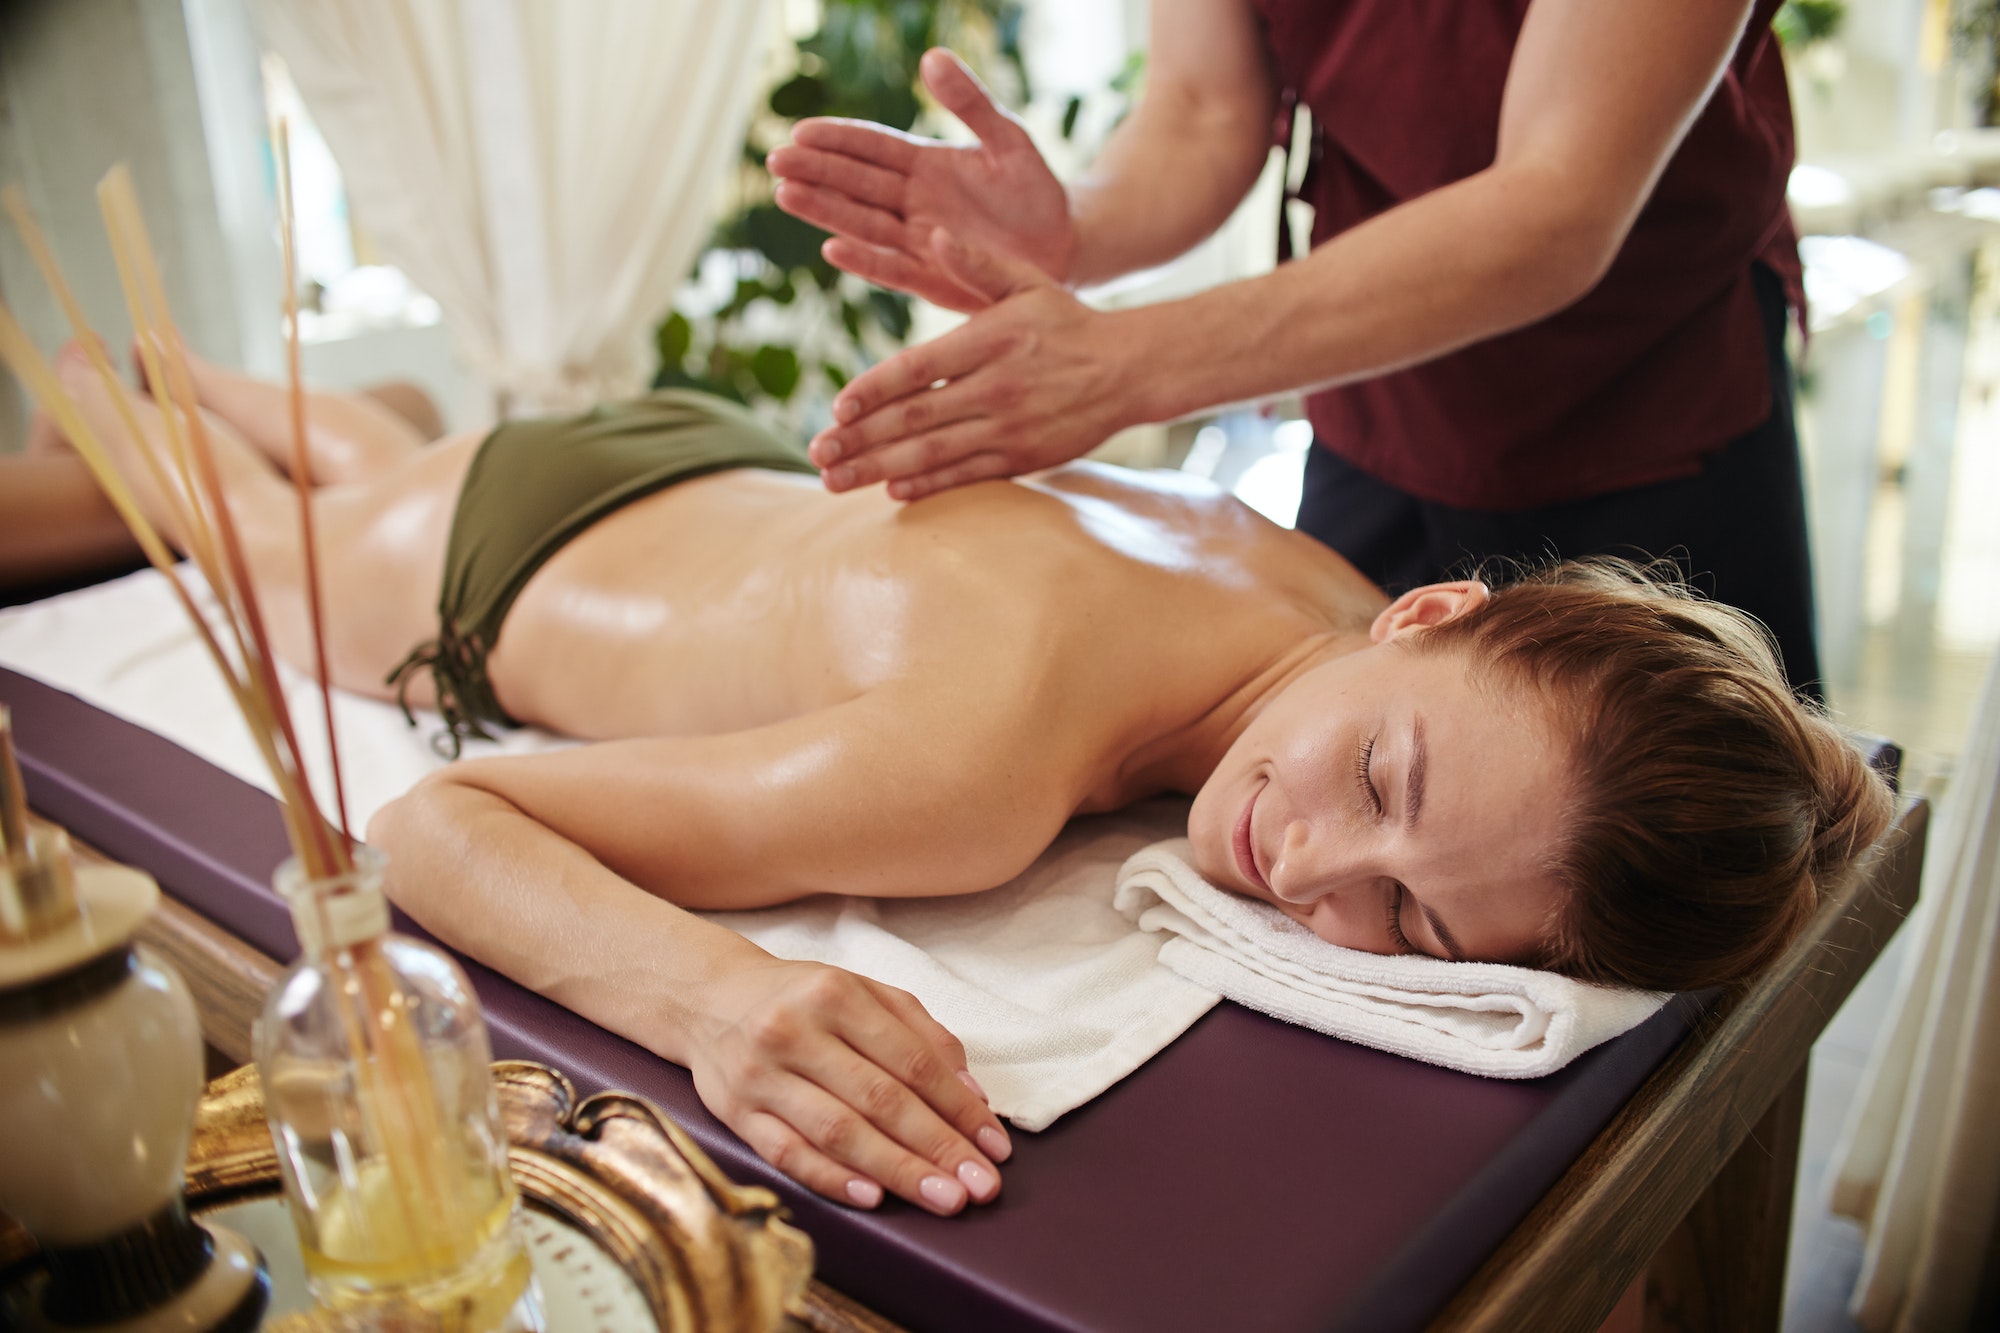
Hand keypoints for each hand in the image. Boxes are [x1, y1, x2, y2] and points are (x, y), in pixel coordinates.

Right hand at [688, 957, 1012, 1215]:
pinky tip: (873, 1198)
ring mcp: (761, 1074)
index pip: (913, 1061)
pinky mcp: (735, 1112)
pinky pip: (787, 1153)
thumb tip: (972, 1093)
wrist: (706, 998)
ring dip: (897, 1170)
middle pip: (880, 1099)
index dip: (960, 1107)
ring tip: (943, 1198)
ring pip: (838, 1131)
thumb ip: (921, 1033)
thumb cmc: (801, 999)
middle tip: (979, 1186)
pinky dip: (832, 1178)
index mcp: (836, 994)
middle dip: (938, 1147)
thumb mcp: (863, 992)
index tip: (995, 1146)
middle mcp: (796, 1031)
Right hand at [769, 48, 1074, 312]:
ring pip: (862, 223)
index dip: (837, 139)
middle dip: (816, 172)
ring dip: (825, 210)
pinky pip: (892, 268)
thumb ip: (971, 103)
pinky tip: (832, 247)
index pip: (871, 148)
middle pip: (856, 185)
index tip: (800, 130)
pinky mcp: (933, 278)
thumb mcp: (1008, 139)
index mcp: (924, 166)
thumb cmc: (1035, 191)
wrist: (1066, 247)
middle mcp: (913, 204)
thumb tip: (932, 57)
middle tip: (777, 161)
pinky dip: (865, 260)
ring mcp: (919, 242)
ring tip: (786, 194)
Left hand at [810, 230, 1131, 499]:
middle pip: (915, 417)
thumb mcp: (1026, 282)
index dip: (874, 390)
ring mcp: (1010, 426)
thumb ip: (976, 265)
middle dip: (861, 438)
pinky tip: (892, 491)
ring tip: (834, 480)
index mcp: (989, 341)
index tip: (838, 407)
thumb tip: (933, 234)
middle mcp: (996, 387)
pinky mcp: (1024, 457)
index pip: (917, 369)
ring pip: (933, 453)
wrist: (1130, 369)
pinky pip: (968, 475)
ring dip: (879, 469)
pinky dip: (929, 485)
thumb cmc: (1068, 322)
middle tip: (817, 452)